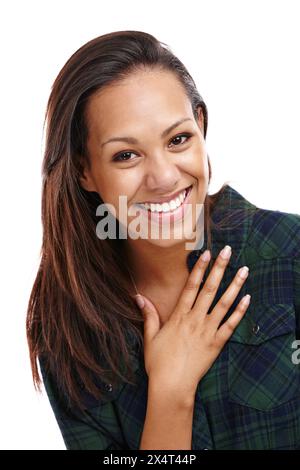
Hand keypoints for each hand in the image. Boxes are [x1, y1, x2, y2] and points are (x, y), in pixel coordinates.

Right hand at [135, 246, 250, 396]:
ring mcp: (208, 331)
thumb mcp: (149, 337)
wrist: (172, 386)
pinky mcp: (217, 344)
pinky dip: (240, 312)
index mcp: (179, 316)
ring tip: (244, 270)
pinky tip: (247, 298)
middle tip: (227, 251)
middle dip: (219, 268)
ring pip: (224, 303)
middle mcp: (195, 319)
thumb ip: (148, 315)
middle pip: (210, 289)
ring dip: (235, 285)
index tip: (206, 253)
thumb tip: (138, 297)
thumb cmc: (158, 363)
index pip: (191, 286)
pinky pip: (231, 325)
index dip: (199, 269)